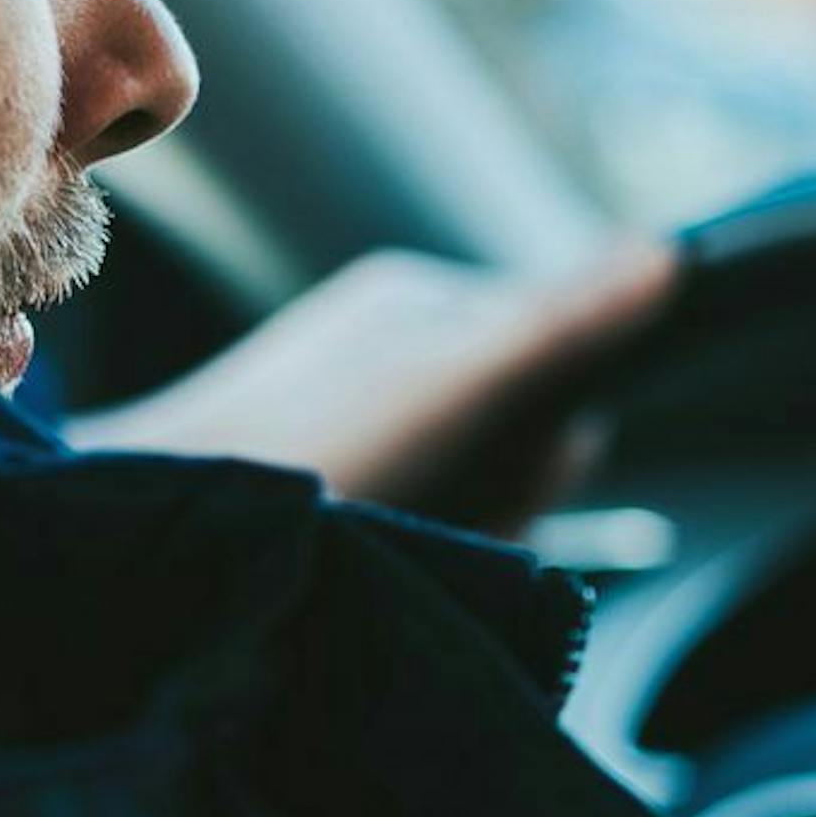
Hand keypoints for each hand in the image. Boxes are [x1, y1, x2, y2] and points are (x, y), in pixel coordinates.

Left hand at [71, 244, 677, 532]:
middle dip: (508, 493)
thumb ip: (564, 323)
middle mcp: (378, 352)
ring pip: (463, 489)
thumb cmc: (308, 453)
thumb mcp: (459, 384)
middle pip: (514, 430)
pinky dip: (408, 554)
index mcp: (415, 304)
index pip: (556, 354)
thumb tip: (668, 255)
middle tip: (449, 519)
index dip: (557, 436)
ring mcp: (342, 421)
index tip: (517, 470)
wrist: (147, 538)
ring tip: (397, 544)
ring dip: (459, 534)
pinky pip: (407, 523)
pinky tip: (366, 561)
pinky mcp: (311, 489)